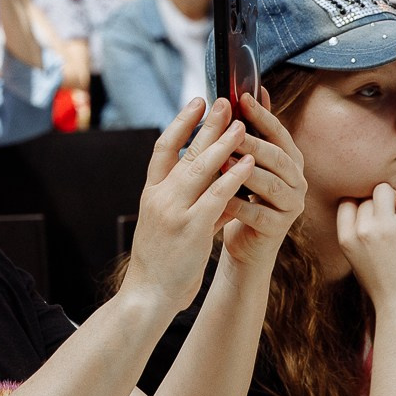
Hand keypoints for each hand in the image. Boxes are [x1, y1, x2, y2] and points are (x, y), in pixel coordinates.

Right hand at [120, 98, 253, 314]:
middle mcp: (159, 196)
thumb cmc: (160, 260)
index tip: (197, 102)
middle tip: (225, 101)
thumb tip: (220, 182)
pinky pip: (216, 196)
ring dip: (224, 143)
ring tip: (242, 124)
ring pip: (200, 168)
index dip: (181, 122)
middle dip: (207, 124)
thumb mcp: (168, 223)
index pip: (163, 147)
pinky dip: (233, 177)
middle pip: (185, 150)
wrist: (147, 294)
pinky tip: (248, 163)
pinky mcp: (191, 228)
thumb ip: (192, 200)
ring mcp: (174, 211)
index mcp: (151, 192)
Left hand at [216, 92, 303, 277]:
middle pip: (277, 157)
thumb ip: (256, 129)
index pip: (278, 132)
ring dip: (245, 172)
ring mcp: (291, 205)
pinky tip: (219, 198)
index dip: (262, 115)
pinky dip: (238, 205)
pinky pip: (258, 214)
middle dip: (253, 142)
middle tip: (229, 130)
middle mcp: (297, 180)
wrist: (248, 243)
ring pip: (271, 184)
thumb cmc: (246, 197)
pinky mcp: (279, 228)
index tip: (241, 97)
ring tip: (221, 161)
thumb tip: (257, 90)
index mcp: (291, 159)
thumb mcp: (250, 161)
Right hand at [336, 184, 395, 316]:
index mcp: (345, 238)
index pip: (348, 202)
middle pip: (368, 194)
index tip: (376, 218)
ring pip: (385, 189)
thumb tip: (369, 206)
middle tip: (395, 218)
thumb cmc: (384, 286)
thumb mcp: (358, 259)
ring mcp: (382, 227)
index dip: (363, 205)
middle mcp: (360, 230)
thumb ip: (358, 234)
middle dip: (382, 203)